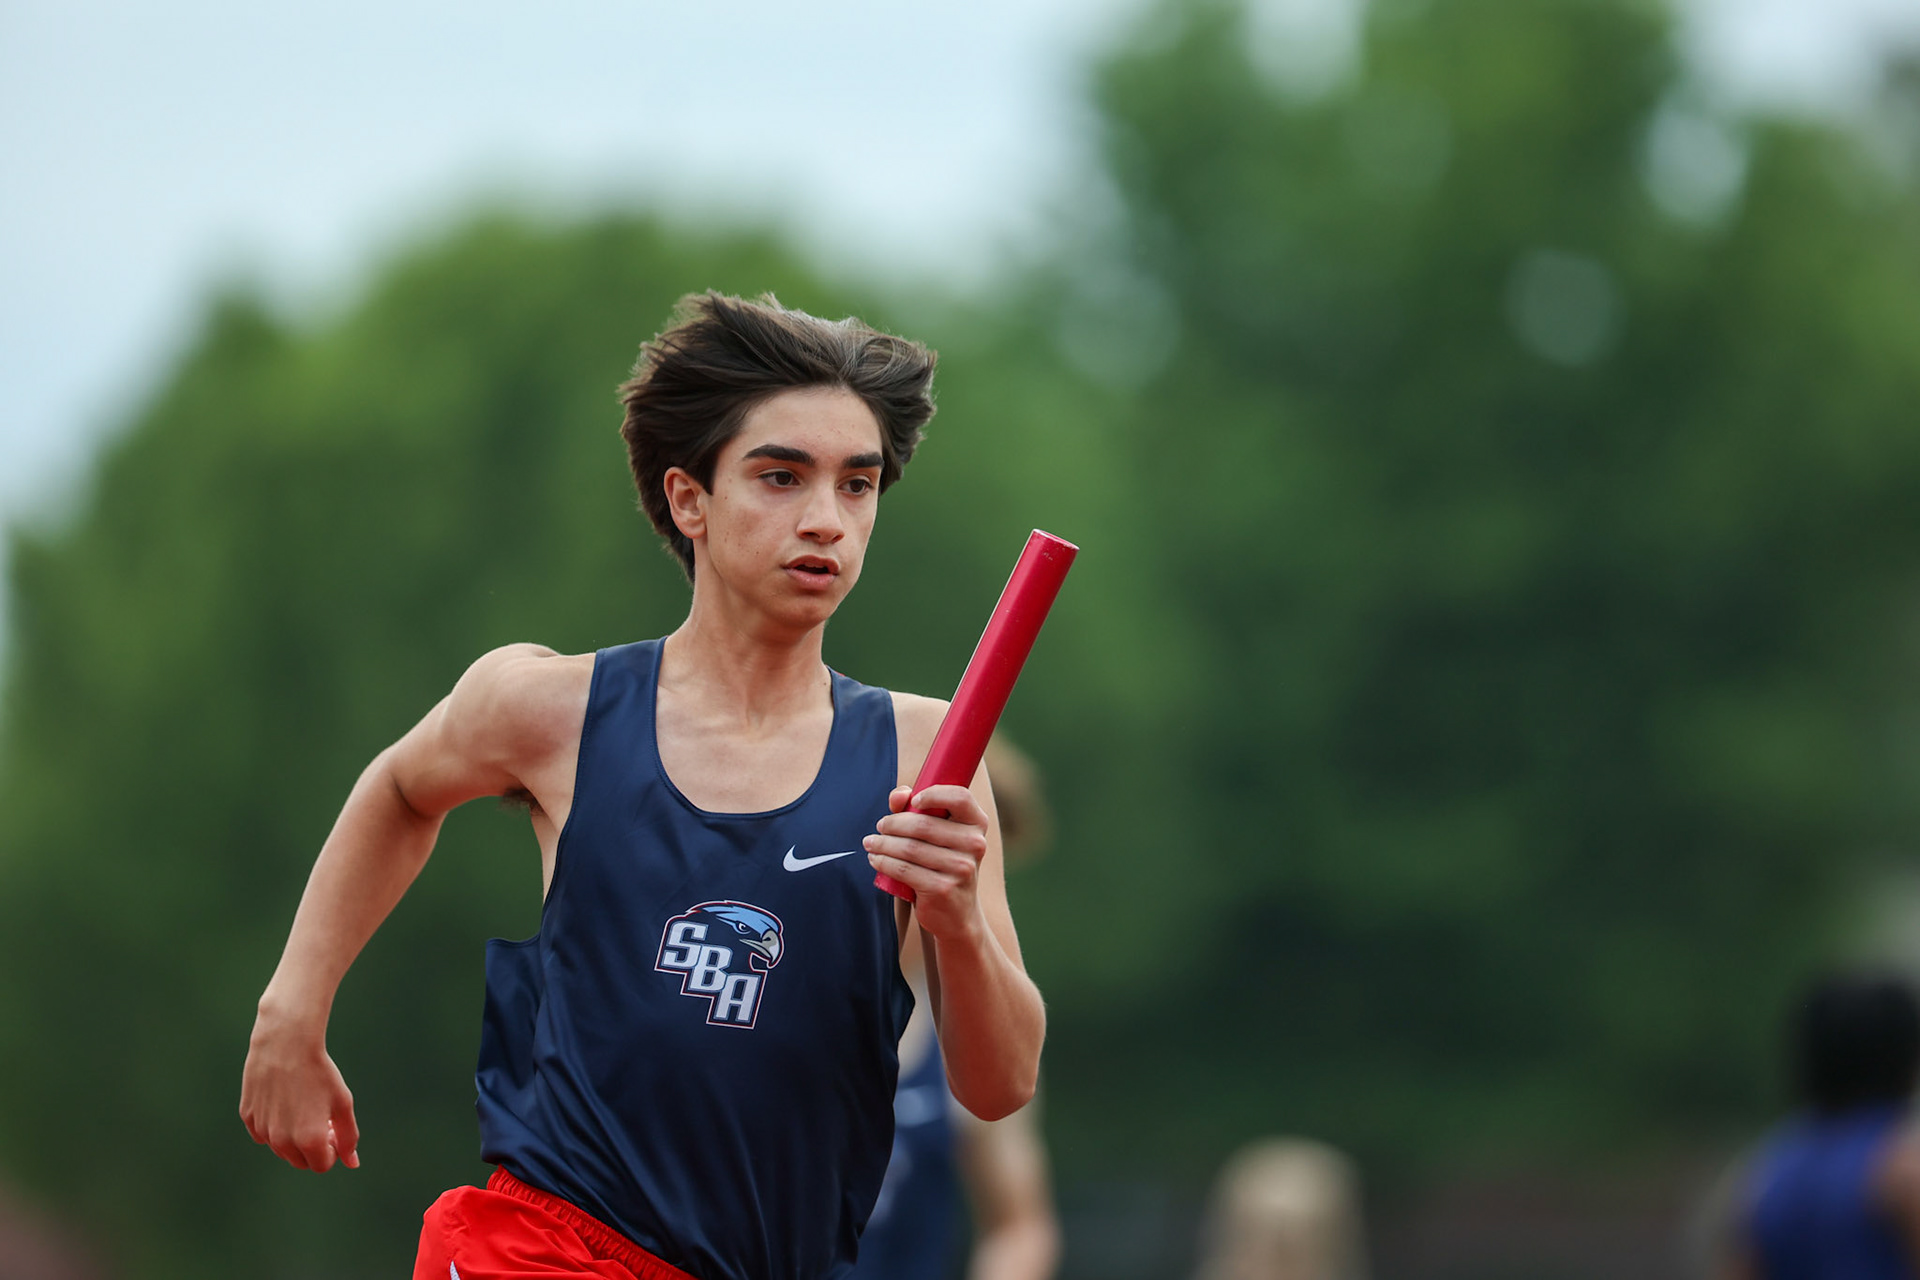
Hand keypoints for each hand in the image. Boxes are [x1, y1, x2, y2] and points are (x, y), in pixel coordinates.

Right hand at [239, 1009, 359, 1172]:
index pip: (322, 1165)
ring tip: (303, 1106)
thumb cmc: (320, 1072)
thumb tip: (353, 1164)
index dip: (332, 1149)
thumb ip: (348, 1137)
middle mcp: (282, 1142)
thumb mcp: (343, 1103)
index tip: (333, 1128)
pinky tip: (283, 1100)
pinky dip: (275, 1125)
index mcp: (309, 1141)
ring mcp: (262, 1131)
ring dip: (293, 1137)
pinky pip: (264, 1134)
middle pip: (301, 1161)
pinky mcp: (248, 1118)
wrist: (286, 1044)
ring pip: (281, 1149)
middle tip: (321, 1118)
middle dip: (314, 1147)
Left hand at [865, 784, 990, 941]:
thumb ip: (918, 809)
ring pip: (909, 847)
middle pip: (923, 824)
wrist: (958, 914)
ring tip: (871, 843)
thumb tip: (899, 796)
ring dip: (883, 844)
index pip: (960, 797)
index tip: (914, 801)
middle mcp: (974, 844)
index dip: (934, 794)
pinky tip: (876, 859)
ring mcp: (961, 868)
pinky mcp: (943, 888)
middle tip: (880, 827)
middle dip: (893, 824)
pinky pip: (903, 869)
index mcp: (976, 824)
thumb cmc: (944, 866)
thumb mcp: (939, 836)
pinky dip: (884, 862)